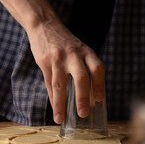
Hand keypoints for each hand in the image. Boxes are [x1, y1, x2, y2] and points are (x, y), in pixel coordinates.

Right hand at [0, 0, 104, 123]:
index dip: (100, 85)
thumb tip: (89, 96)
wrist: (44, 25)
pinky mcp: (44, 61)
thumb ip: (84, 67)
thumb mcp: (79, 49)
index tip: (99, 100)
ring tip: (60, 118)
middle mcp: (73, 54)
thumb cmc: (64, 42)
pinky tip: (53, 107)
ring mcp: (58, 58)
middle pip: (81, 78)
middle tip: (83, 113)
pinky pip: (49, 83)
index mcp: (86, 51)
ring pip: (60, 84)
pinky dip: (52, 97)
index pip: (98, 69)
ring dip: (61, 104)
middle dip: (83, 98)